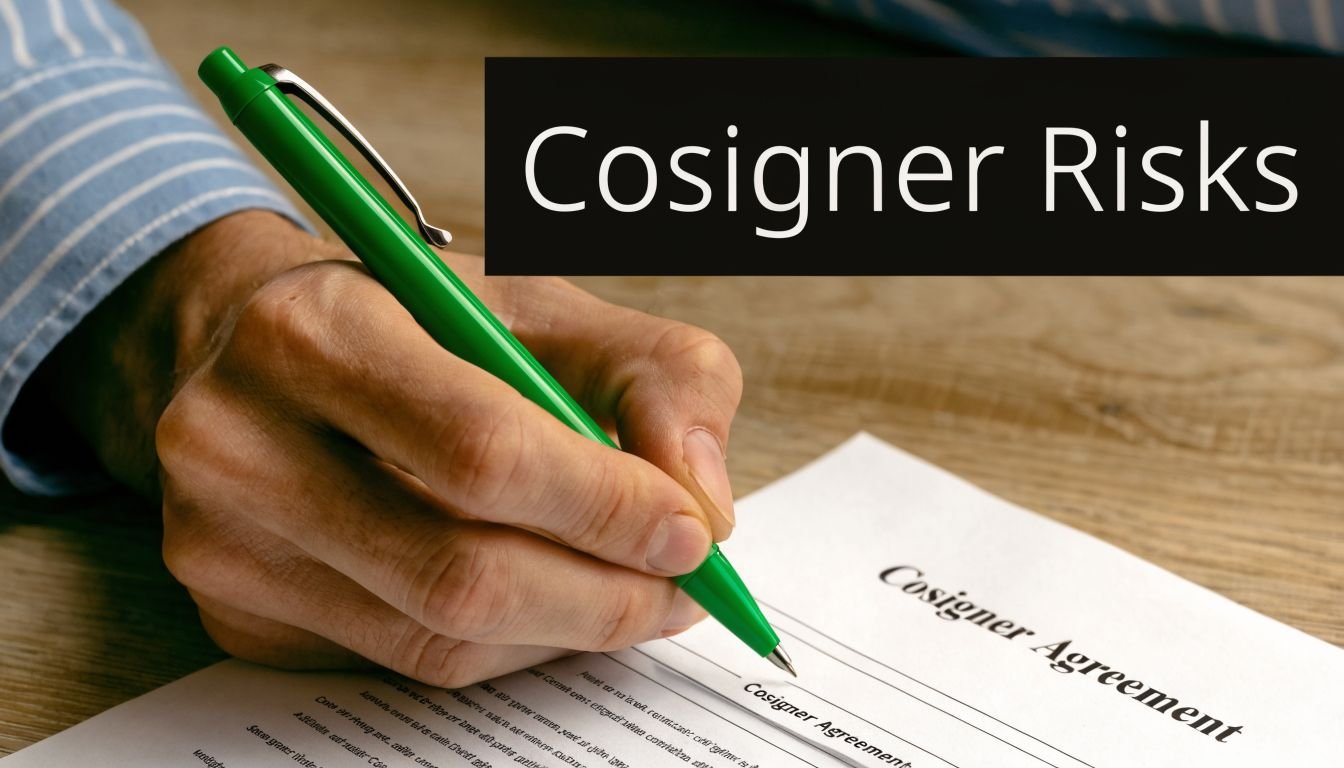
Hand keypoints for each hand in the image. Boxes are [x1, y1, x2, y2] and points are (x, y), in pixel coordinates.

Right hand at [48, 210, 742, 686]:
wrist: (259, 353)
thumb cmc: (413, 321)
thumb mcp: (539, 304)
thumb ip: (657, 373)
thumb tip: (705, 505)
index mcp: (313, 331)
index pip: (480, 451)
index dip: (606, 506)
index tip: (692, 532)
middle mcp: (238, 443)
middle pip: (459, 573)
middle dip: (605, 594)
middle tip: (683, 585)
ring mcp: (224, 546)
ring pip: (440, 638)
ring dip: (567, 629)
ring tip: (633, 590)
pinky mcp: (238, 617)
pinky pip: (409, 662)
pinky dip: (508, 644)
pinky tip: (549, 599)